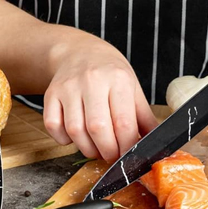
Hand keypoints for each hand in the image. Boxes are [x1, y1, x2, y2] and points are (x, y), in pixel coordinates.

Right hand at [43, 36, 158, 163]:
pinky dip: (63, 139)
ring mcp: (68, 87)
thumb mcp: (132, 89)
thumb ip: (143, 118)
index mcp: (118, 79)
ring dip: (87, 149)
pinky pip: (53, 126)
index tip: (128, 156)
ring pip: (74, 130)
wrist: (79, 52)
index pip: (123, 122)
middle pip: (98, 128)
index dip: (126, 146)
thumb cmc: (110, 73)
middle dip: (107, 151)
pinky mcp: (50, 94)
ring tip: (96, 149)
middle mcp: (92, 81)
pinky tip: (75, 136)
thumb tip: (157, 145)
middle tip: (112, 155)